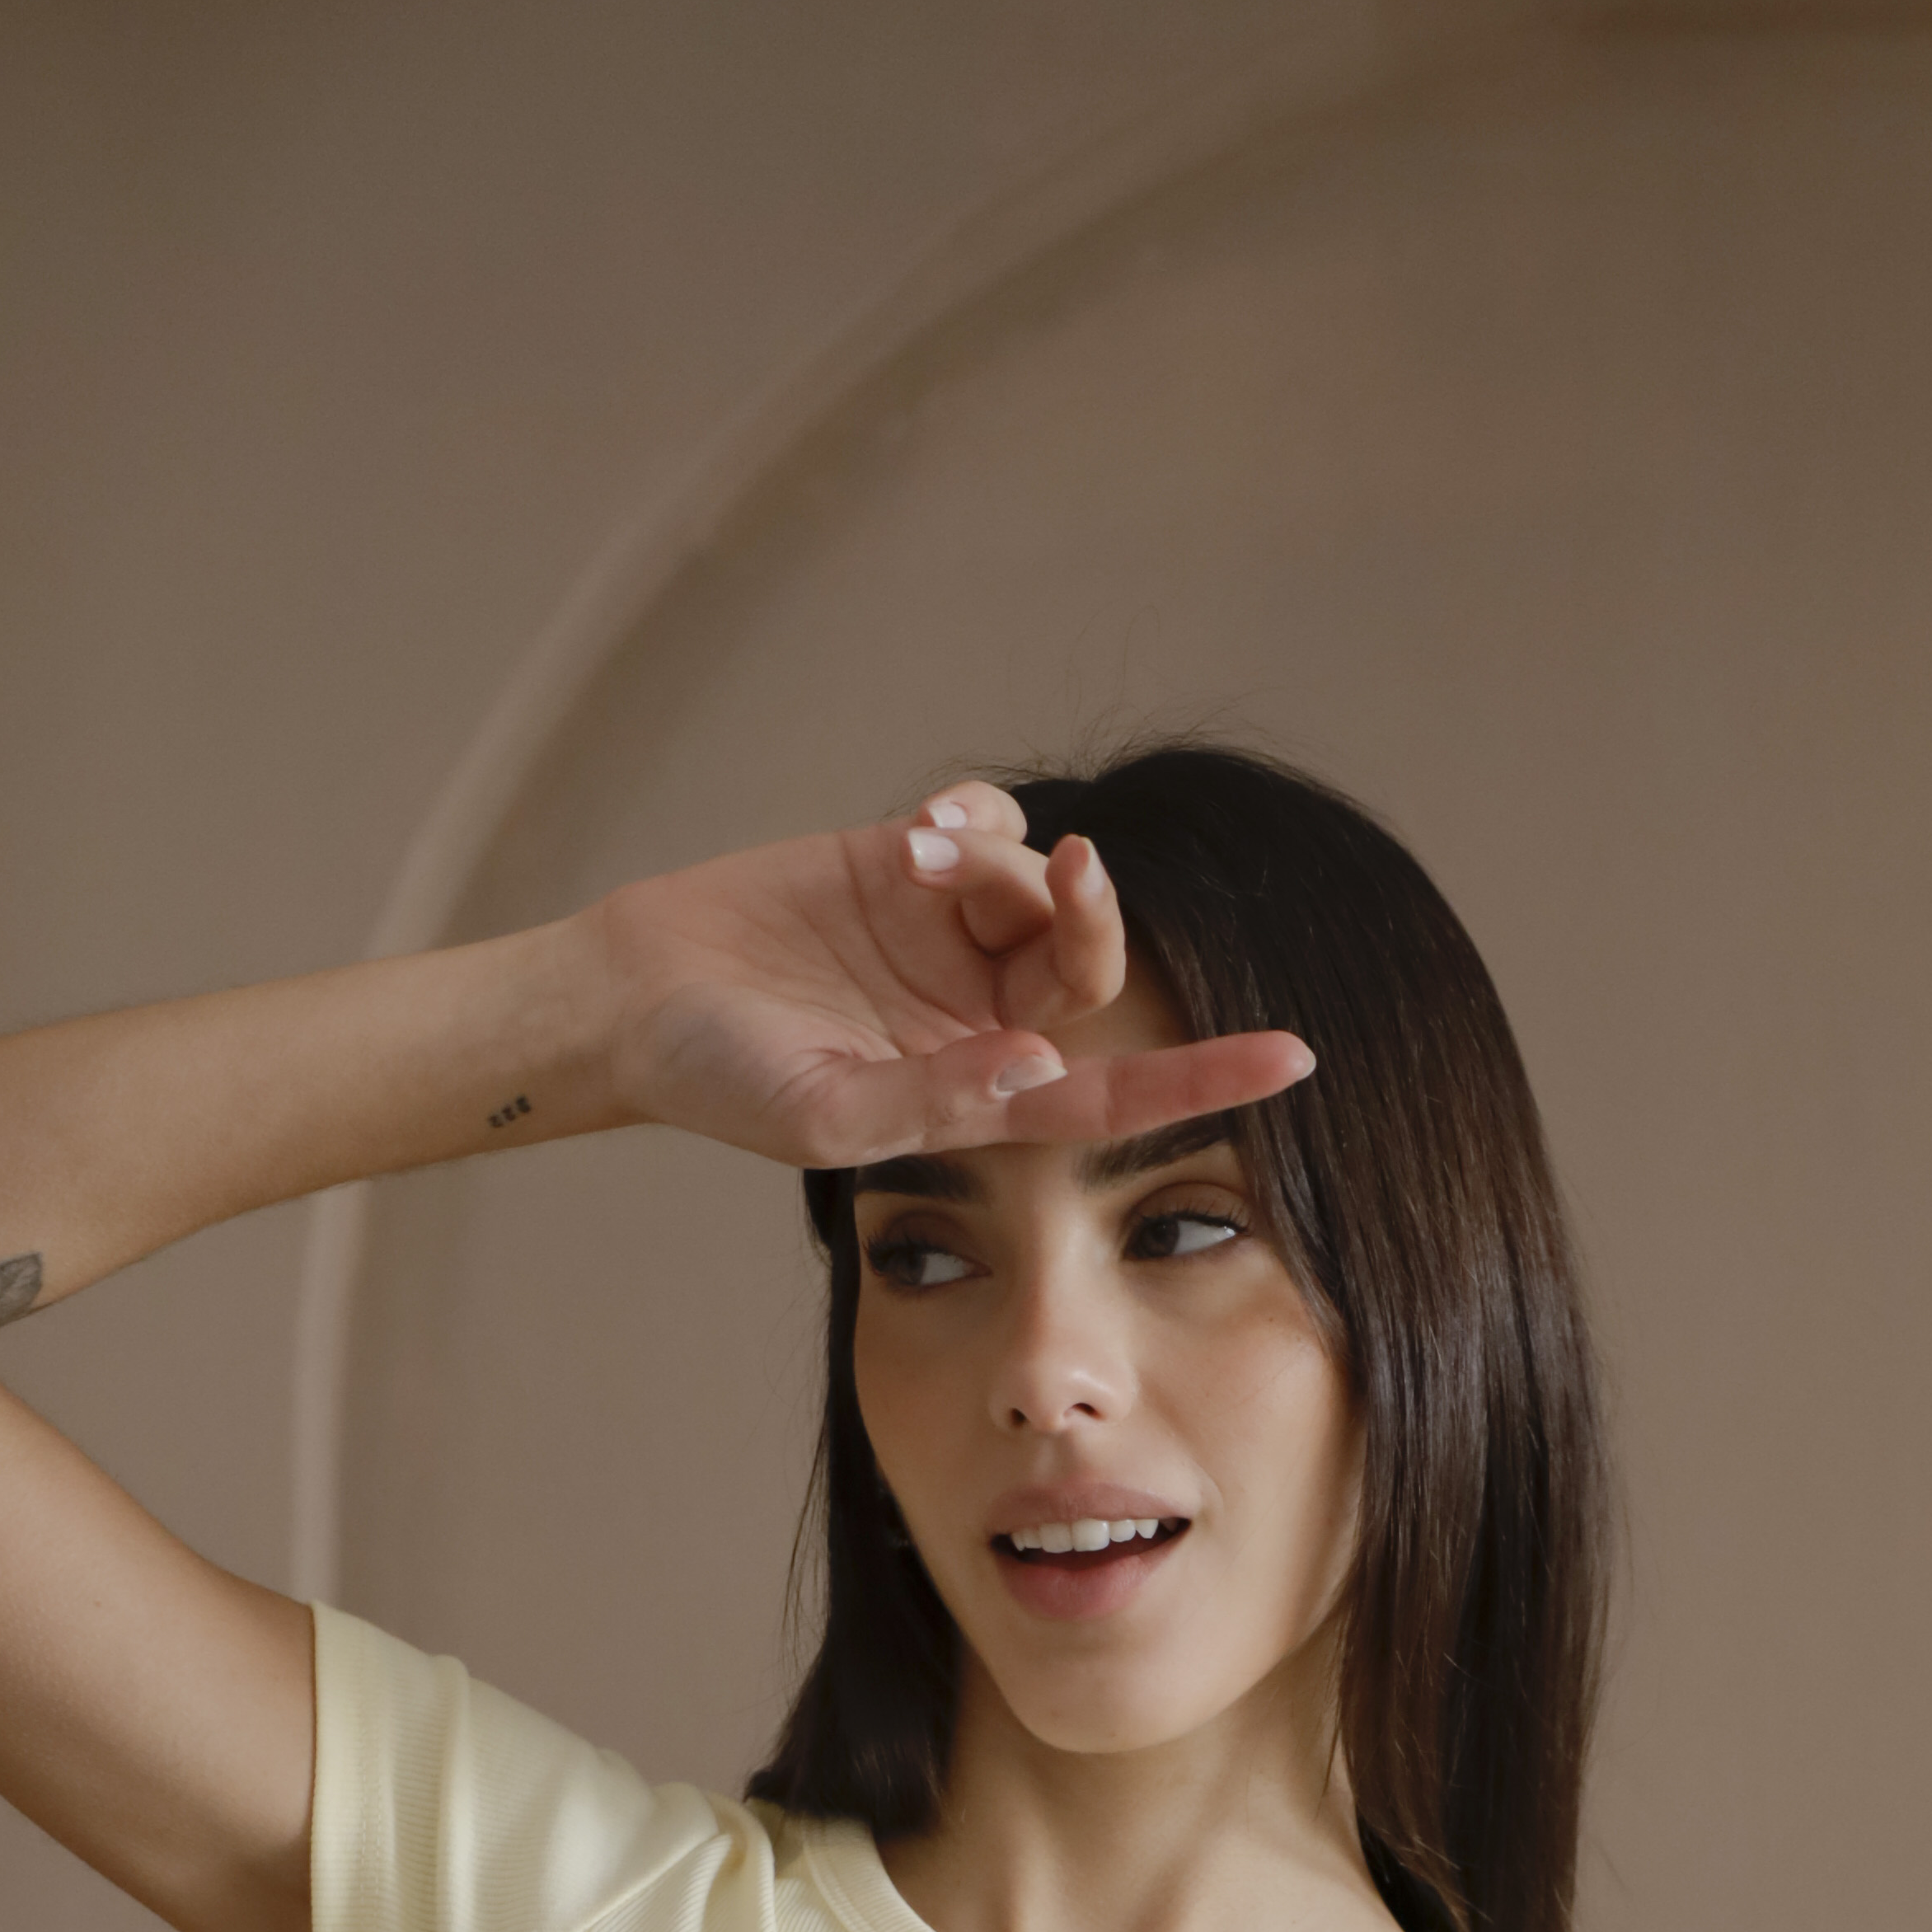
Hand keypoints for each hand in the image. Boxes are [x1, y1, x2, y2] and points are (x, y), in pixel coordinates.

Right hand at [583, 782, 1313, 1173]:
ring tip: (914, 853)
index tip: (1297, 1059)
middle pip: (1091, 961)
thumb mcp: (823, 1114)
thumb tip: (1041, 1067)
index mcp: (979, 1095)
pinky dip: (972, 817)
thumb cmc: (721, 1079)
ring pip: (1037, 882)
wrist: (633, 995)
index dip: (1209, 1076)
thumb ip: (932, 1100)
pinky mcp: (908, 865)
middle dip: (1093, 913)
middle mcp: (979, 1016)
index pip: (1118, 1090)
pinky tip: (916, 831)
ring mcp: (948, 937)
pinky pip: (989, 824)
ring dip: (998, 858)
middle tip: (1065, 871)